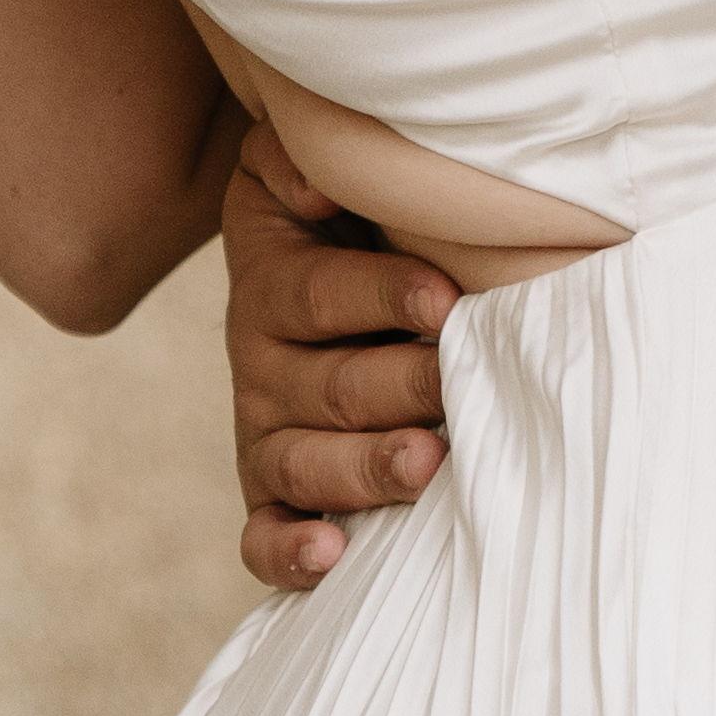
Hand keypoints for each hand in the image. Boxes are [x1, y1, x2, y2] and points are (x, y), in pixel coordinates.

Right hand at [221, 112, 458, 588]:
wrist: (313, 268)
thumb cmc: (341, 219)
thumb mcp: (301, 172)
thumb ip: (300, 159)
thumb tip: (317, 187)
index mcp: (274, 287)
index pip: (319, 295)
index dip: (380, 295)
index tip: (443, 298)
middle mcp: (264, 369)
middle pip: (327, 389)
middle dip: (397, 388)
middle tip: (452, 383)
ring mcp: (268, 437)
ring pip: (303, 466)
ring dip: (363, 469)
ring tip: (424, 463)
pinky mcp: (274, 497)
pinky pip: (262, 540)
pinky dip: (289, 554)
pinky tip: (332, 555)